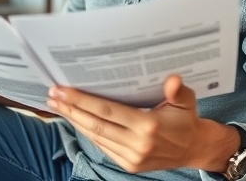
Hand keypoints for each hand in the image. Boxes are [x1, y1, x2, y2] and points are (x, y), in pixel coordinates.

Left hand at [47, 75, 229, 172]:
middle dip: (70, 109)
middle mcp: (137, 143)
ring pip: (95, 137)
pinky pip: (103, 147)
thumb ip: (178, 90)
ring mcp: (132, 157)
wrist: (193, 149)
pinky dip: (87, 133)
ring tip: (57, 106)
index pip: (107, 111)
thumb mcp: (186, 100)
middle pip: (95, 124)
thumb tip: (173, 79)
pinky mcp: (129, 165)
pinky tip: (76, 121)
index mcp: (148, 125)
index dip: (82, 100)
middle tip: (51, 95)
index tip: (62, 90)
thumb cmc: (186, 119)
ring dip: (74, 121)